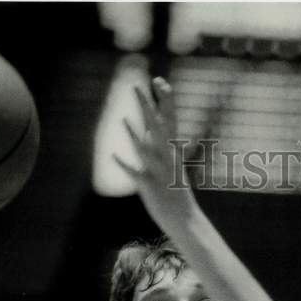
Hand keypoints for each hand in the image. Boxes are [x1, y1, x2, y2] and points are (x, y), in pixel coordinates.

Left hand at [113, 78, 194, 227]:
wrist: (186, 221)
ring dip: (134, 135)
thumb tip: (145, 125)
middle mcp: (167, 159)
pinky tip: (114, 156)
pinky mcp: (150, 188)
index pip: (170, 119)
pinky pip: (136, 174)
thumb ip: (157, 143)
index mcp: (173, 151)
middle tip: (136, 86)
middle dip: (146, 108)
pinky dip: (125, 165)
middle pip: (156, 128)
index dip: (165, 99)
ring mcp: (159, 173)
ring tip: (123, 120)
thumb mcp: (169, 163)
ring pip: (146, 150)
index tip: (159, 80)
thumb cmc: (175, 192)